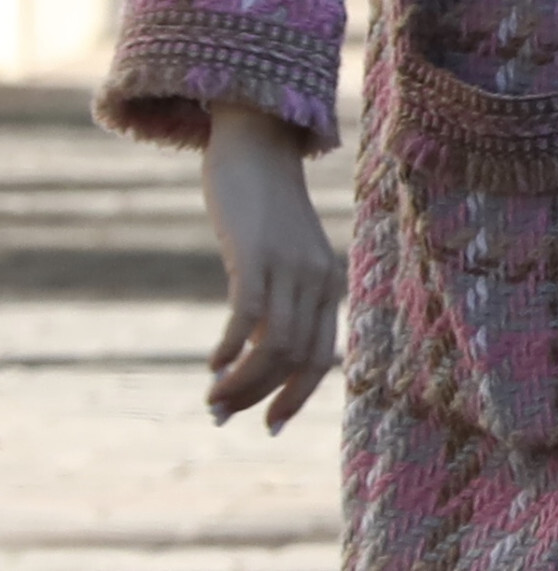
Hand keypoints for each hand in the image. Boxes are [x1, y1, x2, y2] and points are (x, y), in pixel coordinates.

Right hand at [201, 101, 340, 431]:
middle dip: (259, 397)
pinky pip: (248, 314)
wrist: (258, 148)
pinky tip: (213, 364)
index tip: (266, 425)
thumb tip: (248, 358)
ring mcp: (289, 266)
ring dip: (241, 382)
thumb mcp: (282, 259)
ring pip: (274, 346)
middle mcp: (317, 279)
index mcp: (328, 286)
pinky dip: (231, 348)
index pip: (321, 360)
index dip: (296, 398)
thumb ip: (277, 301)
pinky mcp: (256, 253)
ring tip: (212, 397)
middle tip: (222, 414)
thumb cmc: (265, 211)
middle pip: (296, 360)